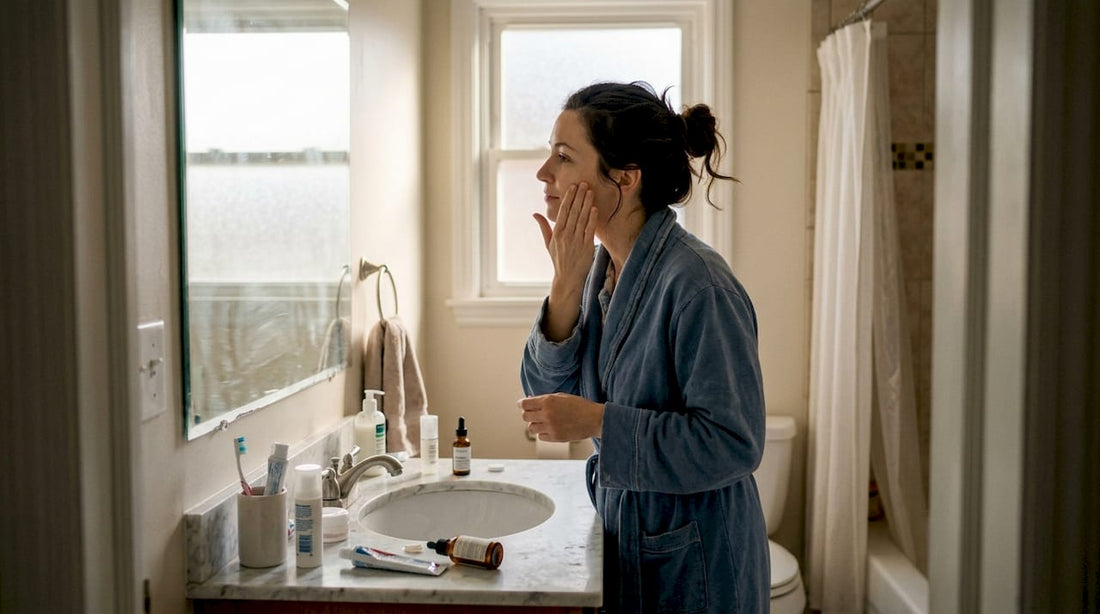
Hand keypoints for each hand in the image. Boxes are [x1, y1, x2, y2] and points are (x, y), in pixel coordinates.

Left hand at [518, 393, 603, 441]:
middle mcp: (547, 414)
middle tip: (534, 414)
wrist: (595, 419)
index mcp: (548, 401)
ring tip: (544, 422)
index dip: (522, 404)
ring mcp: (551, 427)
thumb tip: (529, 400)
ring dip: (535, 425)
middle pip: (525, 417)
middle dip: (528, 414)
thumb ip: (545, 399)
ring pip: (531, 428)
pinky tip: (551, 428)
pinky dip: (543, 433)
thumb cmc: (579, 406)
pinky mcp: (555, 438)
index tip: (523, 405)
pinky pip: (541, 437)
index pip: (524, 404)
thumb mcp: (561, 396)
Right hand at [533, 183, 597, 298]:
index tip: (573, 187)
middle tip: (584, 183)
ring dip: (586, 203)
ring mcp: (576, 241)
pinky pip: (589, 230)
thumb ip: (543, 227)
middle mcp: (566, 235)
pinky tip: (594, 208)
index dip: (568, 198)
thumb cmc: (558, 259)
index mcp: (557, 233)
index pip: (563, 211)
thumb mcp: (548, 243)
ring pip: (582, 218)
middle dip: (579, 196)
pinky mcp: (586, 246)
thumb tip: (535, 214)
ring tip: (590, 191)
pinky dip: (592, 218)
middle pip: (573, 212)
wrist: (568, 278)